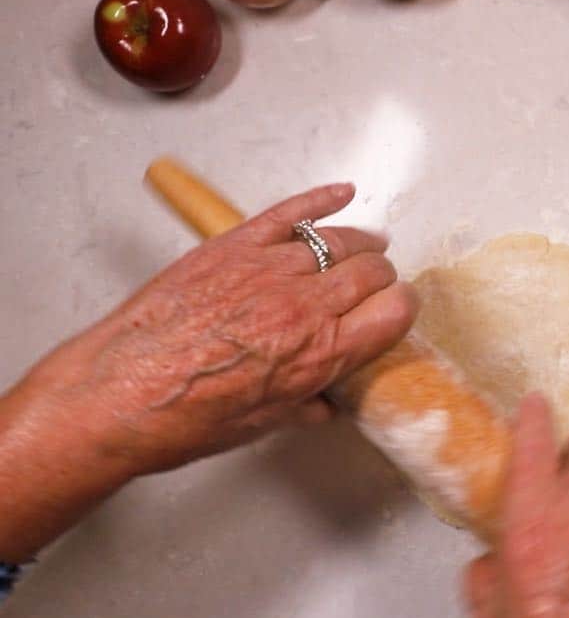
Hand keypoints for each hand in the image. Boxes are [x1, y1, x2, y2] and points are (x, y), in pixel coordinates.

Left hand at [9, 183, 417, 475]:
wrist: (116, 395)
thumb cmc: (185, 417)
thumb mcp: (265, 424)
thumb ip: (308, 404)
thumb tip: (329, 400)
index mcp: (320, 354)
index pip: (395, 312)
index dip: (402, 310)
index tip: (396, 314)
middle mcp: (304, 306)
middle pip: (373, 272)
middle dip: (382, 279)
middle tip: (376, 288)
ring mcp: (268, 269)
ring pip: (339, 240)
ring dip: (362, 243)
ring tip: (369, 247)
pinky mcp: (234, 245)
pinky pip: (292, 212)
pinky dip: (323, 199)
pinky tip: (343, 193)